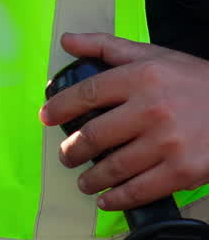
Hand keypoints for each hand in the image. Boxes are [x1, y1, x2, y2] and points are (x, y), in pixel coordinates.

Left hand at [39, 33, 208, 211]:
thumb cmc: (195, 80)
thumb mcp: (153, 55)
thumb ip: (106, 47)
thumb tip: (67, 41)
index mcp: (142, 77)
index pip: (88, 93)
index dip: (60, 107)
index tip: (46, 117)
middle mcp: (151, 110)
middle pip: (95, 135)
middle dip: (72, 150)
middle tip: (66, 156)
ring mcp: (167, 143)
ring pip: (114, 167)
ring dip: (91, 178)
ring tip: (84, 180)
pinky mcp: (182, 171)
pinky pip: (140, 190)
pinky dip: (117, 198)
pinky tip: (107, 199)